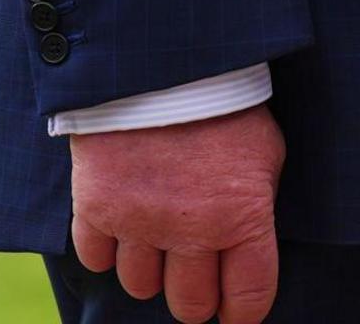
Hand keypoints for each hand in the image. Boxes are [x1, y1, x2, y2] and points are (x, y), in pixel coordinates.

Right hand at [69, 105, 283, 322]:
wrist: (162, 61)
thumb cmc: (224, 105)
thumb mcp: (265, 152)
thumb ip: (254, 204)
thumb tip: (247, 249)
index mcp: (241, 217)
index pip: (248, 297)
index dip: (244, 312)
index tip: (238, 312)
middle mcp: (189, 230)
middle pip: (190, 303)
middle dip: (198, 299)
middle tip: (198, 281)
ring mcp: (138, 223)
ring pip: (140, 286)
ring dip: (152, 272)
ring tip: (161, 243)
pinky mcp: (95, 208)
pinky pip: (96, 260)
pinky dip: (108, 251)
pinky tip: (123, 230)